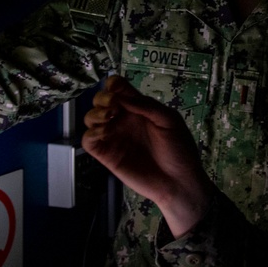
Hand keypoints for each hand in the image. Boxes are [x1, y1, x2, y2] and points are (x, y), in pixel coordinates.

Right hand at [82, 74, 213, 236]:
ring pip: (90, 118)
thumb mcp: (169, 121)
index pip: (118, 89)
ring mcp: (113, 137)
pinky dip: (90, 133)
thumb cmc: (179, 149)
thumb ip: (146, 106)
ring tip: (109, 117)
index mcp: (138, 108)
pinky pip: (88, 140)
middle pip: (100, 100)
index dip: (113, 85)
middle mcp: (123, 120)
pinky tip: (105, 133)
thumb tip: (120, 96)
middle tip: (113, 106)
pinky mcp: (106, 155)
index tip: (115, 89)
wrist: (178, 182)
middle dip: (102, 98)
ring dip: (94, 113)